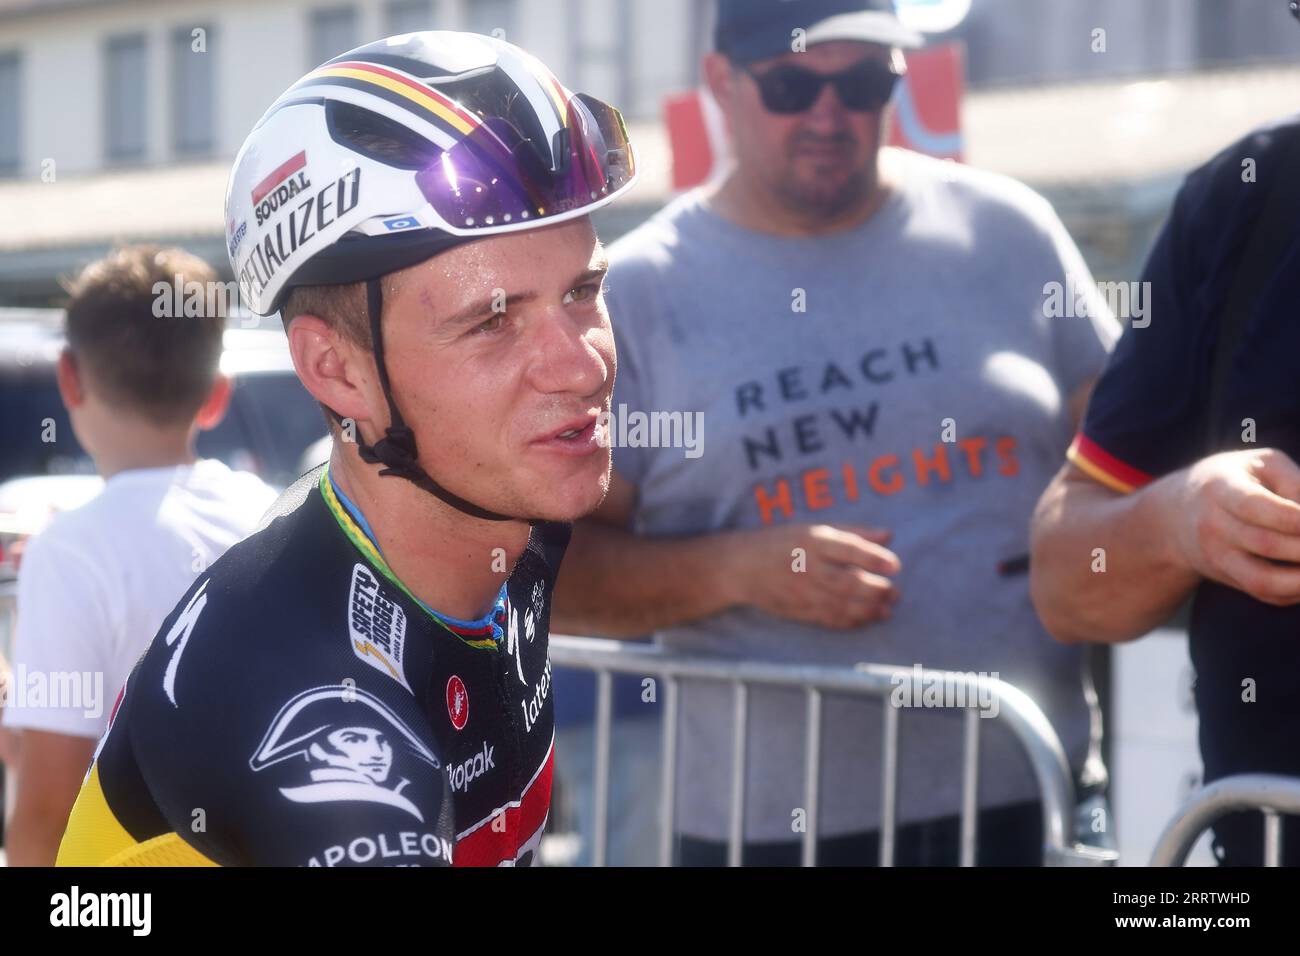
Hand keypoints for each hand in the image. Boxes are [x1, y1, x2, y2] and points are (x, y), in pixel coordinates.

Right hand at [725, 523, 900, 628]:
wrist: (743, 566)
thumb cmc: (783, 542)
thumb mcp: (814, 528)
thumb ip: (852, 531)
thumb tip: (889, 535)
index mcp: (813, 540)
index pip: (848, 549)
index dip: (874, 558)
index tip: (895, 565)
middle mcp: (808, 566)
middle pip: (847, 581)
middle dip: (876, 590)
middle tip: (895, 592)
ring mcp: (802, 591)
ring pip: (841, 604)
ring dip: (868, 610)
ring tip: (887, 610)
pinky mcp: (798, 610)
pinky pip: (829, 619)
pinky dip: (851, 622)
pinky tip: (867, 620)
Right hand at [1165, 448, 1299, 605]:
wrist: (1175, 515)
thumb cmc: (1233, 480)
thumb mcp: (1260, 464)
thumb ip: (1295, 482)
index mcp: (1220, 489)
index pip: (1258, 507)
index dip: (1298, 518)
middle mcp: (1212, 526)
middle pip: (1267, 544)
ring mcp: (1216, 557)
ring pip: (1264, 579)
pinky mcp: (1226, 577)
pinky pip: (1265, 593)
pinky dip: (1296, 591)